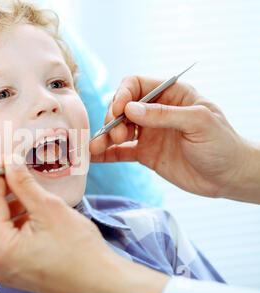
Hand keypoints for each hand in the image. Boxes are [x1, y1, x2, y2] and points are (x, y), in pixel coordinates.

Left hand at [0, 156, 168, 292]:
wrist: (98, 282)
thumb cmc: (80, 250)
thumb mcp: (50, 208)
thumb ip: (24, 184)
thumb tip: (10, 163)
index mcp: (0, 247)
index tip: (6, 162)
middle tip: (13, 178)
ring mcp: (1, 269)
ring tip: (23, 197)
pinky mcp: (11, 271)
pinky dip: (6, 225)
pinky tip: (27, 215)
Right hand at [90, 75, 258, 202]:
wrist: (229, 177)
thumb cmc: (222, 144)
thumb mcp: (198, 122)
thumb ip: (164, 114)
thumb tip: (130, 109)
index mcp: (171, 95)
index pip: (136, 85)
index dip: (123, 95)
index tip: (119, 112)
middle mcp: (156, 112)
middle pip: (122, 107)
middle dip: (113, 119)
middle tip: (118, 135)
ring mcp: (149, 133)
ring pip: (118, 129)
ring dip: (104, 136)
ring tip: (95, 147)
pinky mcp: (145, 154)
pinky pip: (121, 151)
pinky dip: (107, 153)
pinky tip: (95, 156)